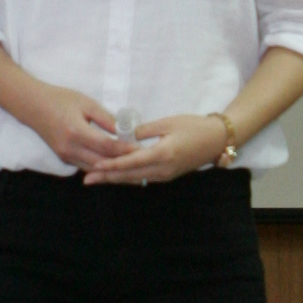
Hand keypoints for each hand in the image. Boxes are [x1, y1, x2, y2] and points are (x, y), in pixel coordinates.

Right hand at [30, 88, 130, 173]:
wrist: (32, 105)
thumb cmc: (60, 99)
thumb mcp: (86, 103)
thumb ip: (106, 119)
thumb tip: (125, 131)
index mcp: (77, 132)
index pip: (107, 146)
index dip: (125, 149)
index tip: (141, 150)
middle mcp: (70, 148)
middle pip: (102, 163)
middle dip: (122, 163)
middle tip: (140, 162)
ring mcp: (65, 155)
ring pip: (94, 169)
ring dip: (112, 169)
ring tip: (130, 166)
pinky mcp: (63, 158)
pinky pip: (85, 166)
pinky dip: (100, 167)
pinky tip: (113, 164)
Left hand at [79, 112, 231, 186]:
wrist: (216, 140)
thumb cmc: (193, 126)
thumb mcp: (167, 123)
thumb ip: (144, 130)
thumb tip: (124, 136)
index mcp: (162, 154)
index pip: (131, 162)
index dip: (111, 164)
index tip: (93, 166)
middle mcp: (162, 170)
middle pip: (129, 175)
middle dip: (107, 177)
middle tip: (86, 179)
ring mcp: (164, 175)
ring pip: (135, 179)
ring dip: (115, 179)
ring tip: (96, 179)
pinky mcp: (166, 176)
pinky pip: (143, 178)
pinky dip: (127, 177)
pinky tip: (115, 176)